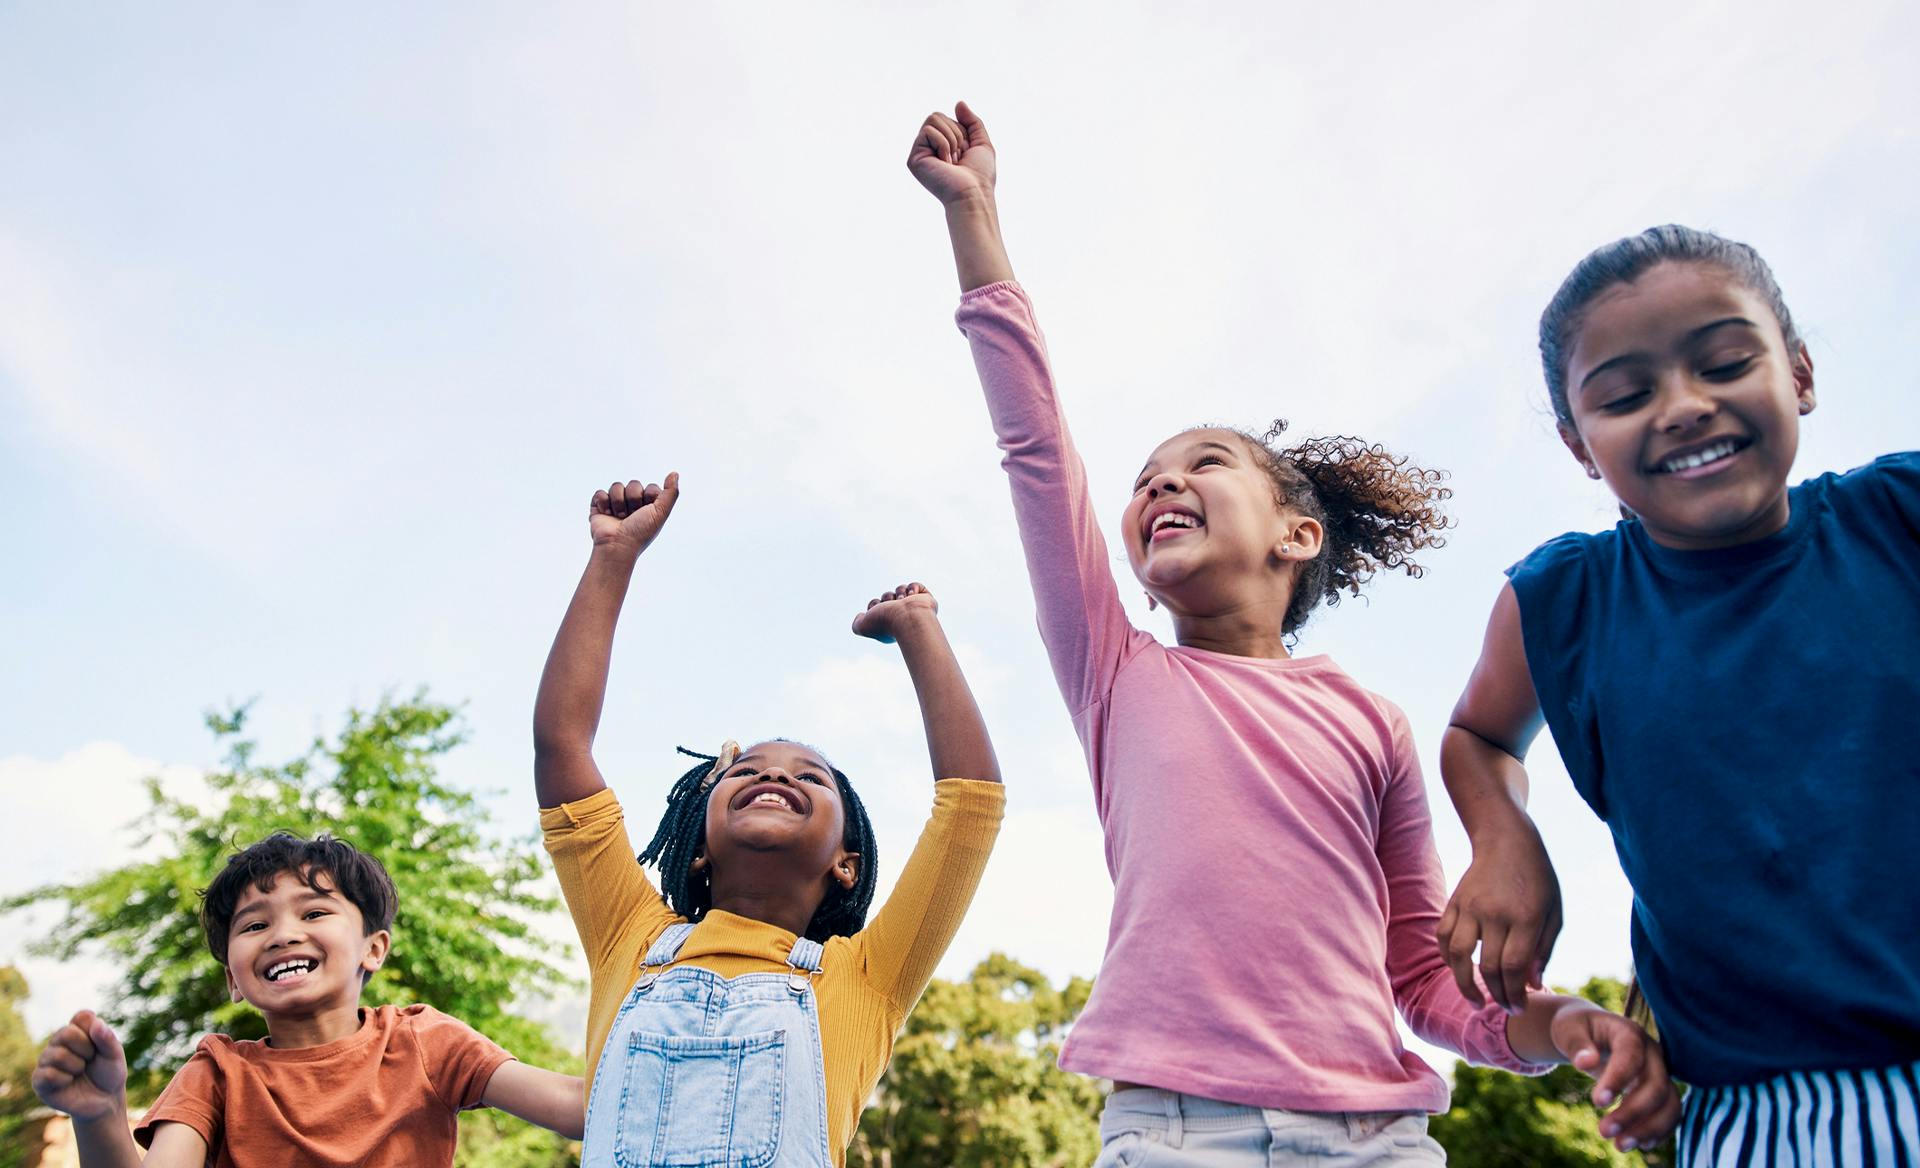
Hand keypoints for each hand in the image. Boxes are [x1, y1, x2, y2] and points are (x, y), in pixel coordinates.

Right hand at [32, 1010, 127, 1120]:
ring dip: (76, 1066)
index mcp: (78, 1031)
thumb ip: (108, 1039)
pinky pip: (47, 1074)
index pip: (81, 1017)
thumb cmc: (109, 1074)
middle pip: (65, 1032)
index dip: (94, 1031)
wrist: (104, 1101)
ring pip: (56, 1054)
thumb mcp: (115, 1056)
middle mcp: (58, 1042)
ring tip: (80, 1072)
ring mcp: (46, 1061)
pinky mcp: (39, 1080)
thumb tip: (96, 1024)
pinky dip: (65, 1079)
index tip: (100, 1044)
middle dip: (86, 1049)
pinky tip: (69, 1082)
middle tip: (90, 1060)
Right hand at [590, 474, 679, 555]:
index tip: (647, 512)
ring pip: (617, 486)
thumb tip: (674, 473)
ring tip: (619, 517)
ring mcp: (615, 505)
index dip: (648, 497)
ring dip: (618, 501)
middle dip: (633, 499)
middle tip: (631, 515)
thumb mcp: (661, 512)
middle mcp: (632, 505)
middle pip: (634, 484)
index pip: (650, 488)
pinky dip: (603, 502)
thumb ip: (671, 492)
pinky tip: (607, 514)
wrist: (617, 545)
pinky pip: (600, 492)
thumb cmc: (641, 532)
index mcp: (648, 508)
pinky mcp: (599, 507)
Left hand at [852, 582, 938, 642]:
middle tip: (891, 606)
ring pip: (901, 589)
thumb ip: (857, 624)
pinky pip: (918, 586)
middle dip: (887, 597)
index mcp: (889, 623)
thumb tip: (861, 615)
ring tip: (903, 600)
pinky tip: (911, 595)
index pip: (877, 605)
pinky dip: (914, 587)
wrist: (907, 618)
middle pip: (888, 596)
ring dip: (900, 591)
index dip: (874, 604)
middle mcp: (902, 616)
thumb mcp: (863, 626)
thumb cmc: (886, 623)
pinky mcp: (926, 600)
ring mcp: (915, 608)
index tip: (876, 610)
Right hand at [907, 102, 995, 205]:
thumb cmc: (980, 175)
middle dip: (955, 133)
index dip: (962, 132)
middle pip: (937, 115)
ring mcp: (920, 153)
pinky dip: (943, 144)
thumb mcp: (981, 143)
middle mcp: (929, 148)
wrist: (973, 194)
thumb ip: (972, 122)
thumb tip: (959, 103)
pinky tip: (944, 163)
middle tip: (958, 158)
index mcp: (942, 145)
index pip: (948, 119)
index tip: (965, 154)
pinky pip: (928, 131)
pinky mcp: (914, 158)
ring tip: (952, 161)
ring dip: (950, 139)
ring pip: (933, 119)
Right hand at [1437, 826, 1562, 1011]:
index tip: (1519, 1008)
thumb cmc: (1538, 879)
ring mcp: (1470, 907)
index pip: (1514, 966)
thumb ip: (1543, 951)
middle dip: (1496, 996)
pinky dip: (1448, 959)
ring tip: (1475, 1001)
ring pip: (1458, 956)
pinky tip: (1459, 971)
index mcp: (1526, 917)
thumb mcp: (1555, 913)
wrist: (1507, 840)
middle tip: (1504, 1008)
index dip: (1515, 994)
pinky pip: (1443, 937)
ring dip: (1465, 985)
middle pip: (1488, 967)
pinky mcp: (1454, 903)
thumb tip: (1532, 986)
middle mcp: (1495, 913)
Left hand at [1551, 1003, 1681, 1152]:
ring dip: (1649, 1128)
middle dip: (1632, 1112)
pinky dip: (1659, 1131)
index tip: (1597, 1103)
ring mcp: (1661, 1072)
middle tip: (1603, 1132)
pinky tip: (1640, 1144)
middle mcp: (1652, 1052)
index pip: (1631, 1055)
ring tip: (1620, 1146)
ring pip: (1669, 1103)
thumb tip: (1584, 1063)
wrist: (1592, 1031)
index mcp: (1629, 1032)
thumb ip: (1576, 1044)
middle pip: (1656, 1085)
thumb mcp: (1568, 1029)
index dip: (1618, 1080)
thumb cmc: (1577, 1029)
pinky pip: (1670, 1113)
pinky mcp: (1662, 1090)